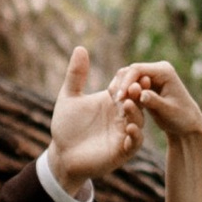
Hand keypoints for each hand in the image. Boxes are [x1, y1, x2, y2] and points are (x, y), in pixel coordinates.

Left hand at [47, 42, 145, 189]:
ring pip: (138, 121)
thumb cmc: (66, 126)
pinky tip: (129, 128)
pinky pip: (134, 142)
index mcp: (112, 102)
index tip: (130, 71)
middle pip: (137, 102)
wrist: (62, 153)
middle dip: (137, 94)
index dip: (129, 80)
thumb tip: (80, 48)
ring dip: (136, 112)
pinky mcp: (122, 151)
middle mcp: (122, 116)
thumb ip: (76, 75)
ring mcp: (123, 134)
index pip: (127, 87)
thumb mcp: (69, 97)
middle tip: (135, 86)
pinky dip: (135, 135)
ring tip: (128, 104)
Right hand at [118, 59, 201, 144]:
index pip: (138, 70)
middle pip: (130, 71)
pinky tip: (120, 105)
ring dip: (121, 89)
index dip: (126, 82)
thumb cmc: (181, 117)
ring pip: (128, 77)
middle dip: (122, 85)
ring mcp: (151, 76)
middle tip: (115, 103)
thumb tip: (141, 95)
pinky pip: (130, 85)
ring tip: (117, 105)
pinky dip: (124, 93)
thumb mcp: (167, 111)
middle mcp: (157, 69)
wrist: (187, 124)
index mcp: (164, 71)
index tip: (119, 98)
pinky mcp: (146, 84)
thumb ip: (154, 102)